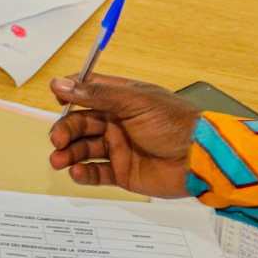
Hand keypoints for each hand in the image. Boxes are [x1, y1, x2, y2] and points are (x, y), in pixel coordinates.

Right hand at [49, 74, 201, 198]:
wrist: (200, 160)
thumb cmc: (175, 124)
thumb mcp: (134, 102)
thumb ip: (96, 94)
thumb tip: (60, 83)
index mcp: (122, 100)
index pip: (88, 92)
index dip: (70, 94)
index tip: (57, 99)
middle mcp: (117, 123)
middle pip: (80, 123)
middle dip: (65, 131)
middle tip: (58, 140)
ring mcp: (119, 148)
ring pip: (83, 149)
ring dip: (68, 153)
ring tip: (59, 160)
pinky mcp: (122, 172)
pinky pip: (95, 172)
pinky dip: (82, 173)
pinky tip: (76, 172)